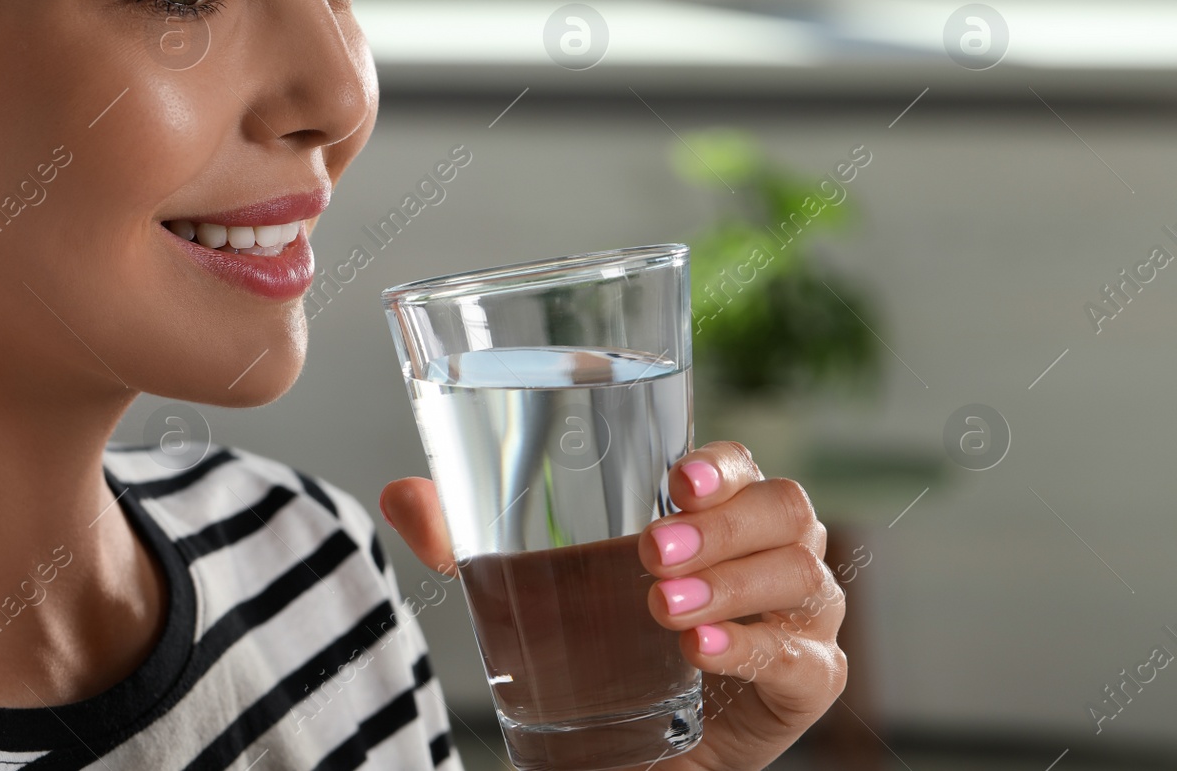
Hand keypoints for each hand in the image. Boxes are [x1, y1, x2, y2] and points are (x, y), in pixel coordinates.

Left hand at [380, 440, 846, 770]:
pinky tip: (701, 653)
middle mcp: (771, 549)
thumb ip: (464, 537)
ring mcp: (798, 615)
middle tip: (651, 552)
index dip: (718, 464)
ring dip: (731, 586)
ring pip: (801, 574)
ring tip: (662, 610)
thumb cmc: (593, 637)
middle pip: (785, 509)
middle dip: (723, 526)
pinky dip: (755, 649)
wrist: (623, 744)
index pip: (739, 463)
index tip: (672, 480)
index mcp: (718, 509)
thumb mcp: (524, 581)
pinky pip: (805, 657)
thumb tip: (399, 497)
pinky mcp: (806, 680)